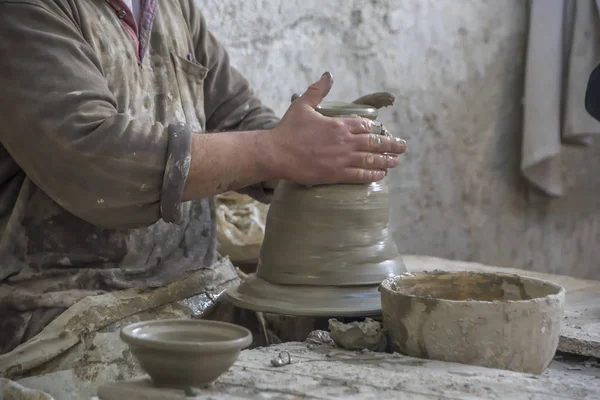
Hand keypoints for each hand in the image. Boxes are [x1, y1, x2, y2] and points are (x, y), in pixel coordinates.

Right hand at [269, 72, 406, 184]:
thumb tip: (328, 74)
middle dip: (390, 144)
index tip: (382, 131)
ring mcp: (341, 159)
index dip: (376, 129)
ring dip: (386, 161)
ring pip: (370, 160)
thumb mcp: (302, 105)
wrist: (276, 153)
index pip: (365, 125)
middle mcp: (344, 142)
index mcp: (338, 125)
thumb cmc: (287, 129)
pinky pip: (359, 175)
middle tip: (403, 147)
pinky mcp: (335, 175)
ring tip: (396, 162)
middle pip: (374, 143)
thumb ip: (318, 90)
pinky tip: (380, 176)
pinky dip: (371, 175)